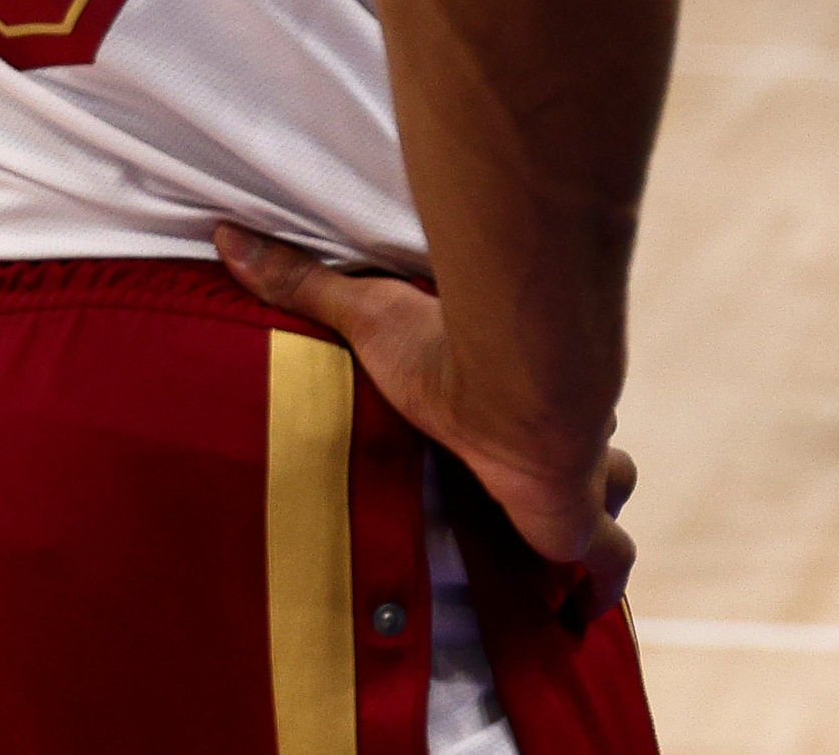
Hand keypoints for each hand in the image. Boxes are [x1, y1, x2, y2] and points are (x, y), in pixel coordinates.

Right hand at [214, 225, 639, 602]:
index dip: (524, 400)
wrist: (509, 383)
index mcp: (504, 386)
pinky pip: (606, 560)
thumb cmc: (446, 347)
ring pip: (610, 484)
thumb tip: (228, 234)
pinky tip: (587, 605)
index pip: (525, 389)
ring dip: (596, 499)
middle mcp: (548, 423)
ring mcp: (573, 473)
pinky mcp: (578, 521)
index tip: (510, 415)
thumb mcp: (364, 314)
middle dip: (567, 451)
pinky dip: (602, 579)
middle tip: (539, 479)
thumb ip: (304, 283)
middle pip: (574, 432)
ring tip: (569, 531)